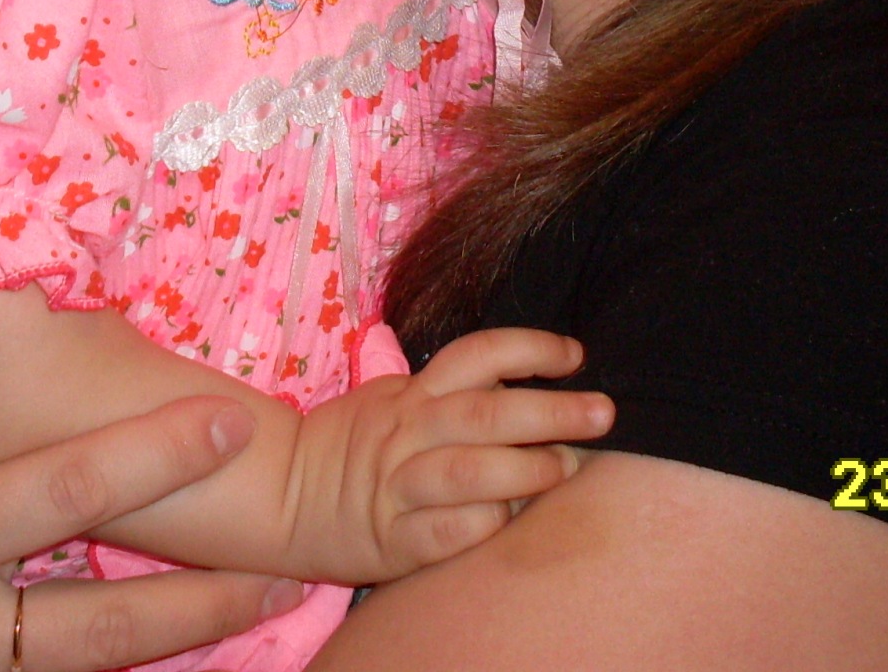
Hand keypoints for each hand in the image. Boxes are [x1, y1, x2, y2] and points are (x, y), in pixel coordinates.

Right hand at [287, 328, 614, 585]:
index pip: (476, 354)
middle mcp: (409, 432)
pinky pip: (444, 533)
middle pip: (485, 413)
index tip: (576, 354)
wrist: (283, 494)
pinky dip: (482, 525)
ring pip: (467, 471)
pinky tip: (511, 521)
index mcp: (414, 393)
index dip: (529, 348)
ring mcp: (398, 486)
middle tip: (603, 413)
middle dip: (551, 411)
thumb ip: (454, 390)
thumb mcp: (396, 398)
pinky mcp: (391, 540)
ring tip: (565, 469)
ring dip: (524, 470)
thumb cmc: (358, 444)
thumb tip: (530, 379)